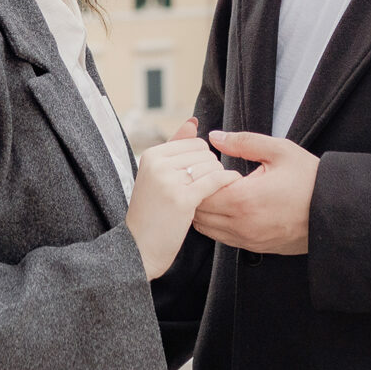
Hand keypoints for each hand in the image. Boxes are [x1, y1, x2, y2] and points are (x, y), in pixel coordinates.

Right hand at [124, 118, 240, 278]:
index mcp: (152, 155)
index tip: (198, 176)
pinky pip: (215, 181)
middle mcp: (158, 164)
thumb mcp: (156, 174)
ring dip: (218, 179)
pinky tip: (231, 188)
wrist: (139, 247)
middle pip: (204, 153)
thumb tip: (193, 122)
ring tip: (208, 194)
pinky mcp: (182, 199)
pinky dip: (227, 182)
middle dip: (211, 169)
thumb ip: (175, 146)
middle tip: (203, 188)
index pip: (194, 143)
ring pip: (211, 166)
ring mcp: (169, 181)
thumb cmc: (151, 212)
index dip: (202, 159)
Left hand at [191, 130, 317, 254]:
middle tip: (207, 176)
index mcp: (243, 199)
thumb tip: (215, 136)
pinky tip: (227, 206)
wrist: (336, 211)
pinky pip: (222, 238)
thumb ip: (243, 142)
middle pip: (198, 211)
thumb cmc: (310, 179)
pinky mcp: (254, 248)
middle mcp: (241, 224)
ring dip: (205, 209)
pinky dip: (216, 223)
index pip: (200, 191)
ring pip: (206, 228)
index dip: (198, 176)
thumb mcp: (280, 151)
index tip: (208, 164)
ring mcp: (247, 240)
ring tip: (217, 190)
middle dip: (197, 193)